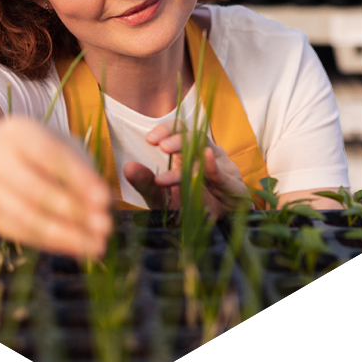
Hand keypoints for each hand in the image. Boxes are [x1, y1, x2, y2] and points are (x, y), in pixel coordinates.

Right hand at [0, 116, 112, 256]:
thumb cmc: (32, 149)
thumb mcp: (56, 143)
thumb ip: (80, 166)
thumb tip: (103, 200)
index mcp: (17, 132)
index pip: (48, 154)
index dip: (77, 177)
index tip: (105, 198)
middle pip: (35, 189)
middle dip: (74, 211)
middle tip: (106, 226)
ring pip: (25, 217)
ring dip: (65, 234)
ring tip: (97, 245)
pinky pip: (19, 233)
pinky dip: (51, 243)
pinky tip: (78, 249)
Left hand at [124, 120, 249, 217]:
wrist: (212, 231)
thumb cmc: (186, 207)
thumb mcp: (161, 197)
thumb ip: (145, 183)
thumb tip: (127, 167)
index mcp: (190, 154)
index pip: (180, 131)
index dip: (166, 130)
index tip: (150, 139)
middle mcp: (207, 156)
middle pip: (195, 138)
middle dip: (178, 140)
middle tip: (162, 146)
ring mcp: (222, 169)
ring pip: (208, 153)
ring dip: (192, 151)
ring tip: (173, 155)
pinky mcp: (234, 188)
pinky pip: (225, 176)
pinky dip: (214, 168)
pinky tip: (205, 160)